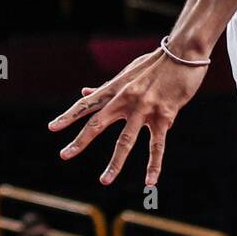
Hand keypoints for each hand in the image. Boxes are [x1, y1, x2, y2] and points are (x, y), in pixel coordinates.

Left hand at [48, 47, 208, 186]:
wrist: (184, 53)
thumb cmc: (155, 62)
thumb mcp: (128, 71)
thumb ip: (107, 87)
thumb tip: (84, 92)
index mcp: (116, 87)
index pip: (87, 103)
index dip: (69, 115)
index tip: (52, 128)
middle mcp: (126, 98)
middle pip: (98, 123)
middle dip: (80, 140)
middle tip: (64, 155)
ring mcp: (144, 108)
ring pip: (126, 140)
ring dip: (115, 163)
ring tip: (104, 180)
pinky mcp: (164, 116)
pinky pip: (157, 145)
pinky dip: (154, 165)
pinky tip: (150, 182)